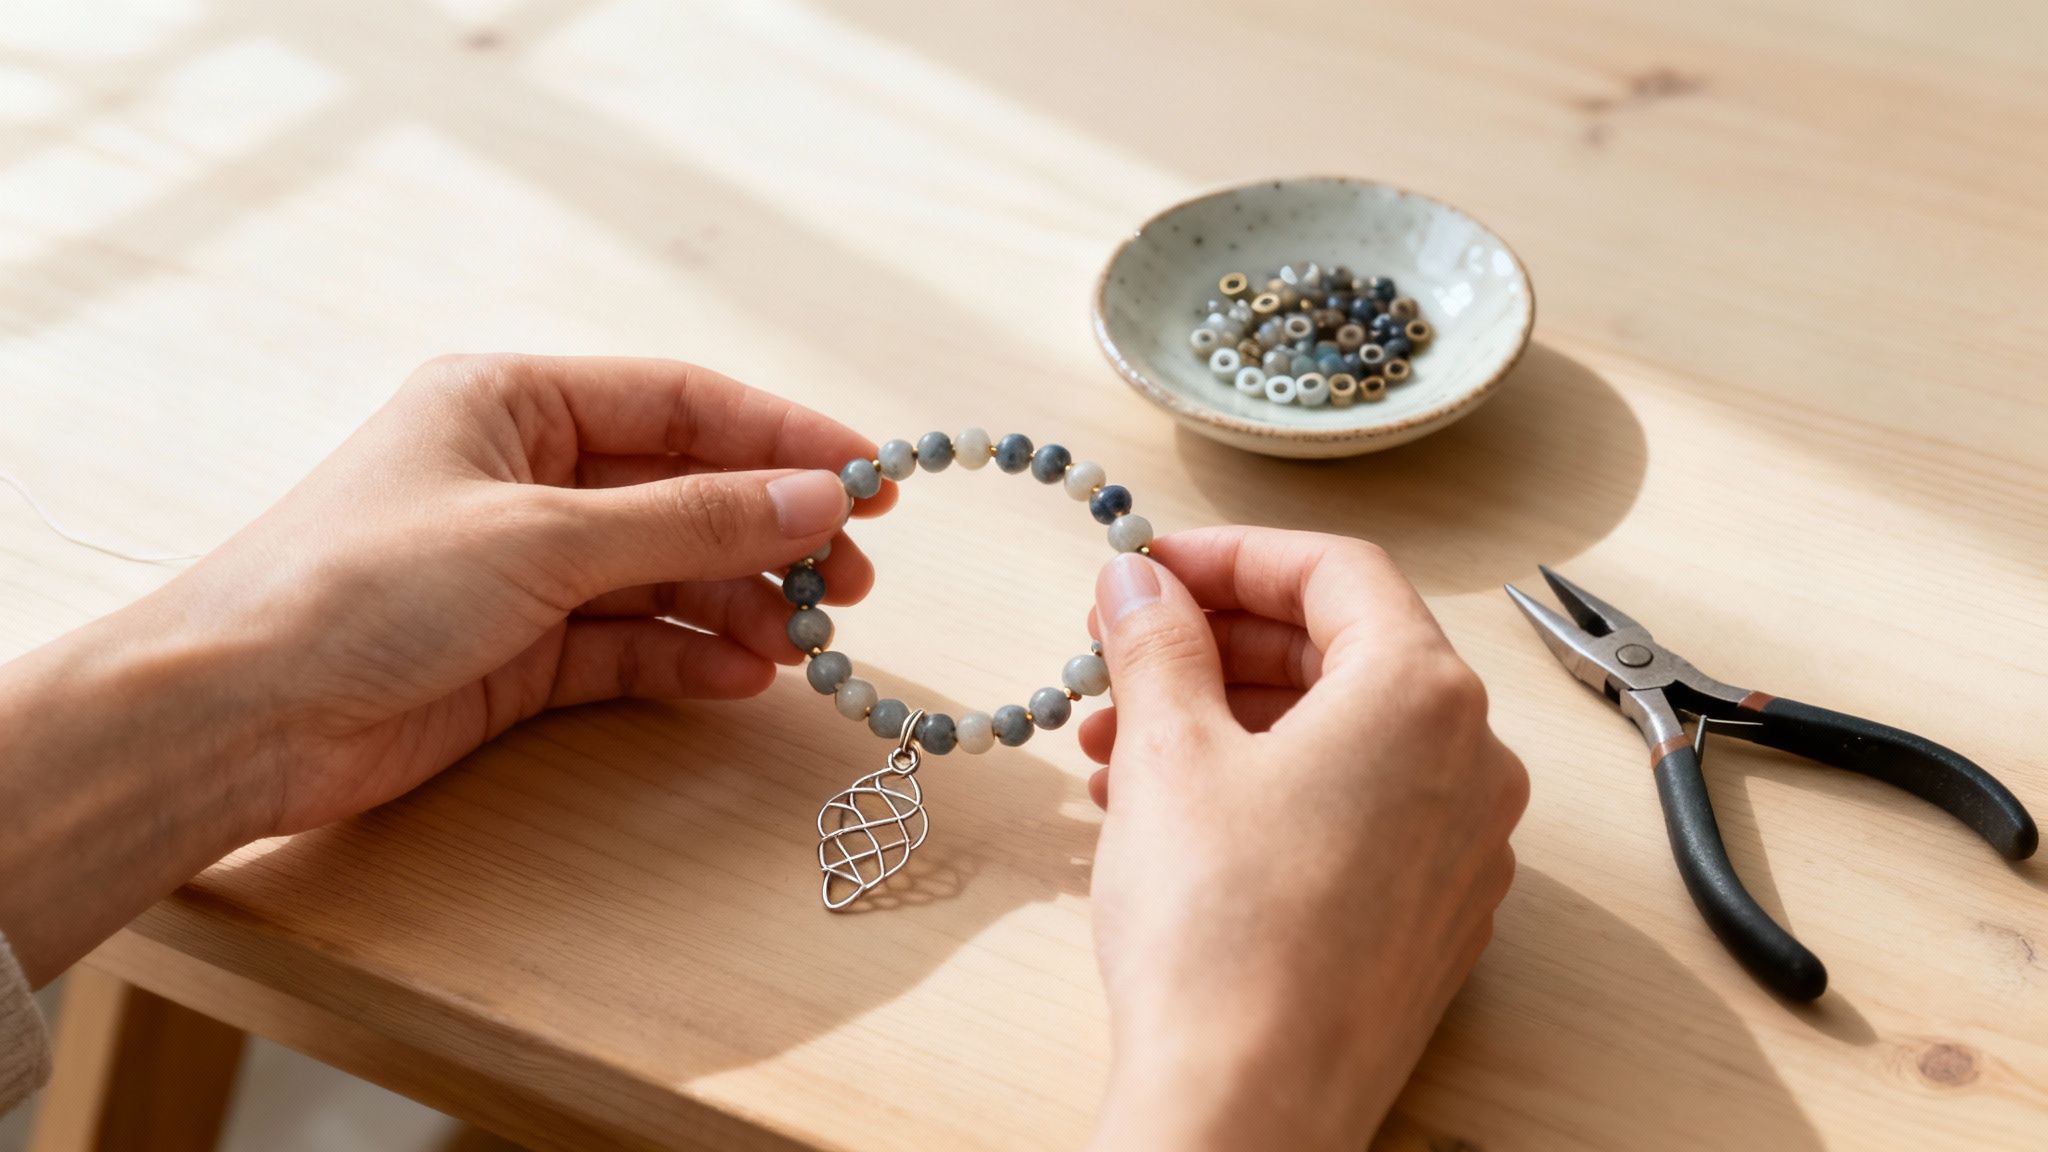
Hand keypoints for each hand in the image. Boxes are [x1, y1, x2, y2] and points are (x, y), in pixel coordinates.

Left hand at [0, 354, 885, 981]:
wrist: (237, 720)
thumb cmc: (360, 589)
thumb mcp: (542, 538)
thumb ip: (689, 521)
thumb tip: (817, 497)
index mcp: (513, 402)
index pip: (682, 401)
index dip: (783, 435)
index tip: (874, 476)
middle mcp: (525, 475)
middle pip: (684, 492)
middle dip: (770, 533)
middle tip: (854, 581)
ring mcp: (523, 568)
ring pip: (666, 573)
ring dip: (740, 604)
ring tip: (809, 640)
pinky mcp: (519, 653)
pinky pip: (630, 643)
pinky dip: (688, 658)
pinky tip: (744, 676)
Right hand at [1078, 528, 1527, 1151]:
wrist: (1248, 1107)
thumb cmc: (1220, 931)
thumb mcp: (1166, 751)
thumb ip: (1156, 640)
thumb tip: (1138, 583)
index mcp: (1423, 696)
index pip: (1335, 572)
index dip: (1230, 555)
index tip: (1151, 568)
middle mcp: (1470, 763)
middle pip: (1341, 653)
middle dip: (1215, 649)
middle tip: (1120, 657)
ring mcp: (1461, 849)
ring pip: (1339, 741)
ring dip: (1224, 724)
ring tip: (1112, 754)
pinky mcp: (1431, 919)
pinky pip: (1353, 814)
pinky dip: (1266, 791)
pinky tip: (1170, 819)